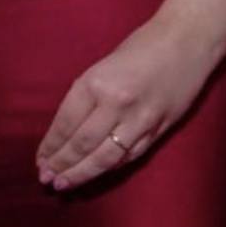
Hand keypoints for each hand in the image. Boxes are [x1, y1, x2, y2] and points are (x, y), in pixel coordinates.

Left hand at [37, 17, 216, 190]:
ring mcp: (140, 120)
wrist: (186, 42)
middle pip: (83, 145)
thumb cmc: (140, 47)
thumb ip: (88, 97)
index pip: (66, 124)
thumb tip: (68, 130)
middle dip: (62, 165)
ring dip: (83, 173)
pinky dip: (111, 168)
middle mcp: (116, 104)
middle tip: (47, 180)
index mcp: (95, 83)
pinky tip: (96, 174)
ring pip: (106, 157)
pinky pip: (130, 156)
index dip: (51, 147)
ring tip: (65, 184)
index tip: (39, 161)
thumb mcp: (103, 66)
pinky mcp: (159, 130)